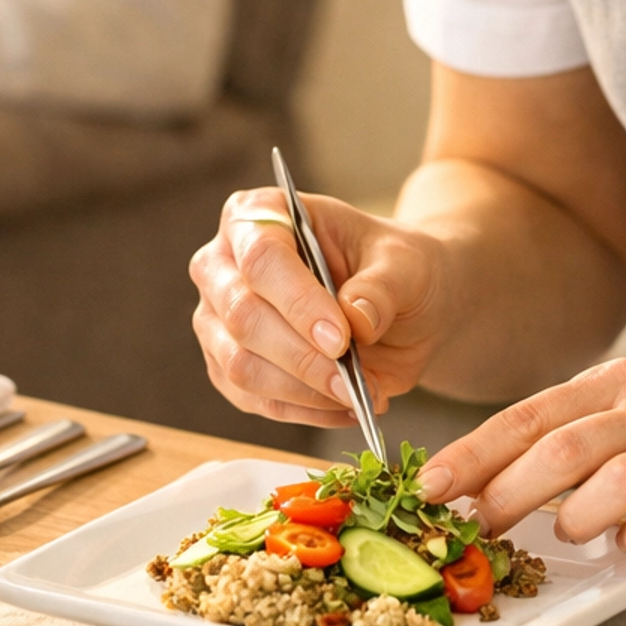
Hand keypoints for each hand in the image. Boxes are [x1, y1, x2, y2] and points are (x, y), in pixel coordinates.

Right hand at [190, 189, 450, 429]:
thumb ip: (382, 287)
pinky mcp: (227, 366)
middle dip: (301, 356)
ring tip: (356, 395)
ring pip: (240, 365)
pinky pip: (253, 400)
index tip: (340, 339)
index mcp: (260, 214)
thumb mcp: (406, 264)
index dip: (298, 301)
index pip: (262, 257)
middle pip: (242, 314)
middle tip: (351, 380)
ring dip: (302, 390)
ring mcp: (219, 318)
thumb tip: (356, 319)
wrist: (403, 306)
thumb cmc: (395, 268)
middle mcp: (225, 264)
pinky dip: (302, 411)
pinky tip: (343, 407)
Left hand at [417, 356, 625, 562]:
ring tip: (565, 535)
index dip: (473, 453)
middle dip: (505, 491)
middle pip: (561, 447)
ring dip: (575, 515)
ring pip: (615, 479)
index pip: (529, 416)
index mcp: (619, 385)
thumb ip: (573, 439)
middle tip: (475, 528)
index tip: (428, 488)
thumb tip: (485, 484)